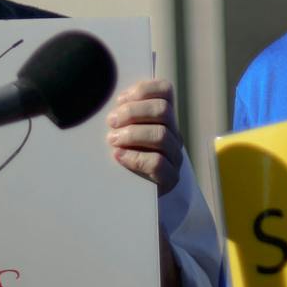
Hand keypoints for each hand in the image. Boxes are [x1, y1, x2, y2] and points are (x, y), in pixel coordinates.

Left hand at [106, 78, 183, 193]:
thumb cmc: (128, 155)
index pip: (165, 91)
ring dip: (133, 134)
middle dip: (133, 112)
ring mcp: (174, 156)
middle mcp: (174, 133)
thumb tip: (112, 101)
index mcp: (166, 117)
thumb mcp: (127, 131)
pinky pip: (157, 163)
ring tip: (113, 140)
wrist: (138, 196)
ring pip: (161, 135)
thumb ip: (124, 115)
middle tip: (111, 121)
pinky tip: (118, 156)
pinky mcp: (170, 178)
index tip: (119, 100)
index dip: (143, 90)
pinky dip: (135, 157)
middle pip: (163, 111)